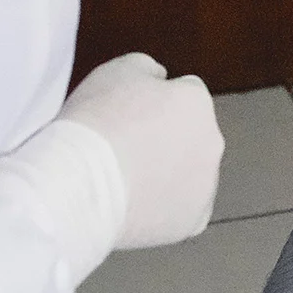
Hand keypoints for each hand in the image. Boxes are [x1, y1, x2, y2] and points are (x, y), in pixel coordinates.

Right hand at [58, 53, 224, 249]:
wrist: (79, 184)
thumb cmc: (95, 122)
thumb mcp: (118, 70)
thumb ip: (149, 69)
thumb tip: (161, 80)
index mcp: (198, 103)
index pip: (184, 96)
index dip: (154, 104)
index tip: (128, 116)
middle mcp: (212, 142)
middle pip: (190, 136)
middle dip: (167, 139)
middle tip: (126, 148)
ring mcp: (206, 186)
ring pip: (189, 175)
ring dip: (168, 174)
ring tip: (126, 179)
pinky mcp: (191, 223)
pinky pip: (182, 210)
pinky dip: (165, 208)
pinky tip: (136, 203)